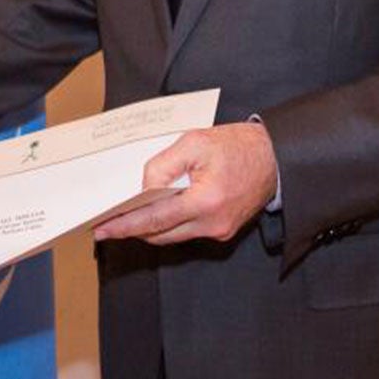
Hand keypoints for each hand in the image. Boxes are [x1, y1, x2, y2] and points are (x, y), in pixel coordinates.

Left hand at [92, 121, 278, 245]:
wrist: (275, 158)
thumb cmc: (237, 146)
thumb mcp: (194, 143)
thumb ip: (164, 165)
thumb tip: (144, 188)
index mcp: (205, 201)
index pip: (154, 219)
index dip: (125, 226)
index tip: (102, 230)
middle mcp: (212, 223)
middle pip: (160, 234)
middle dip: (132, 229)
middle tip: (107, 223)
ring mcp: (219, 230)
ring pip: (172, 236)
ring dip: (150, 228)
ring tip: (127, 217)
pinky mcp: (223, 230)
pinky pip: (187, 231)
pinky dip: (169, 224)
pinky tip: (156, 211)